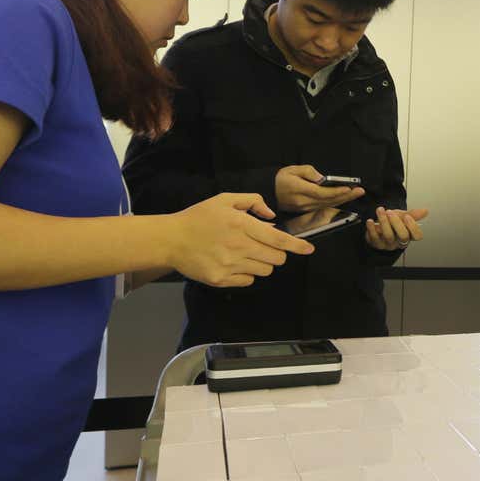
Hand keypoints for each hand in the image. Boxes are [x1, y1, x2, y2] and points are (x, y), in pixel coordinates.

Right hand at [167, 193, 313, 287]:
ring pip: (265, 271)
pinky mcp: (221, 279)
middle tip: (266, 247)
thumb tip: (272, 216)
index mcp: (241, 225)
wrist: (171, 239)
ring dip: (264, 263)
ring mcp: (229, 265)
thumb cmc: (199, 217)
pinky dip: (248, 273)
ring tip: (248, 254)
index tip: (309, 249)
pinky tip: (235, 263)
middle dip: (278, 253)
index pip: (278, 239)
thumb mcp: (224, 200)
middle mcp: (238, 246)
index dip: (297, 245)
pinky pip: (248, 280)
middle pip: (276, 259)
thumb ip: (252, 202)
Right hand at [275, 164, 364, 213]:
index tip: (349, 187)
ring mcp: (305, 208)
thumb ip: (308, 171)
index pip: (321, 192)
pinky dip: (335, 203)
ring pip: (328, 205)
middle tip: (360, 191)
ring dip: (343, 200)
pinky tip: (344, 199)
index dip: (336, 191)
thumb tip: (322, 178)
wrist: (269, 192)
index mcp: (299, 190)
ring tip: (356, 194)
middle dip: (346, 196)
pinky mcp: (306, 211)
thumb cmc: (281, 179)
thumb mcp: (292, 169)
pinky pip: (324, 208)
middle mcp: (303, 202)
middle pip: (328, 200)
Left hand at [366, 206, 428, 250]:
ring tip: (380, 210)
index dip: (413, 227)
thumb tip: (425, 211)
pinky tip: (370, 221)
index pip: (417, 236)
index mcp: (409, 236)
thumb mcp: (402, 217)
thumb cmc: (392, 224)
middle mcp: (399, 242)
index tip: (407, 216)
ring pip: (388, 236)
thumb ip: (412, 215)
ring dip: (384, 221)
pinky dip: (371, 228)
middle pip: (403, 236)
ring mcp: (388, 244)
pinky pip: (374, 237)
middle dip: (397, 223)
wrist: (378, 229)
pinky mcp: (376, 244)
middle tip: (390, 212)